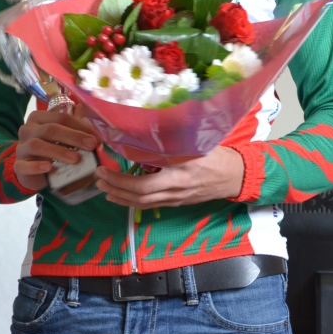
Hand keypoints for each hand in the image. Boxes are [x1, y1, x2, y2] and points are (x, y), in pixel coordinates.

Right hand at [14, 106, 100, 191]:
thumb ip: (76, 129)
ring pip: (37, 145)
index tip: (96, 139)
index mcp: (39, 118)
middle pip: (51, 129)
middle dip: (73, 137)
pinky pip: (24, 165)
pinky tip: (49, 167)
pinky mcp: (18, 166)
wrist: (30, 171)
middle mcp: (28, 130)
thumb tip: (92, 126)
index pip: (61, 118)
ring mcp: (21, 147)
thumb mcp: (63, 138)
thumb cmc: (50, 150)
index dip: (80, 127)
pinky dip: (36, 166)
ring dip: (58, 151)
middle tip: (91, 146)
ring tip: (76, 159)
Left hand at [96, 146, 244, 209]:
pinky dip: (133, 201)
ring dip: (121, 197)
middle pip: (139, 197)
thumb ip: (171, 142)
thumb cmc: (216, 156)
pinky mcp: (177, 201)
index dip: (120, 181)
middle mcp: (174, 192)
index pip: (142, 186)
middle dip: (115, 189)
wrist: (234, 176)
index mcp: (178, 177)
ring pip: (143, 203)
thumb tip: (144, 129)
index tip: (104, 170)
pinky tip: (122, 197)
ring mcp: (175, 199)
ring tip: (104, 188)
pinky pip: (151, 204)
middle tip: (98, 178)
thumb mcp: (194, 144)